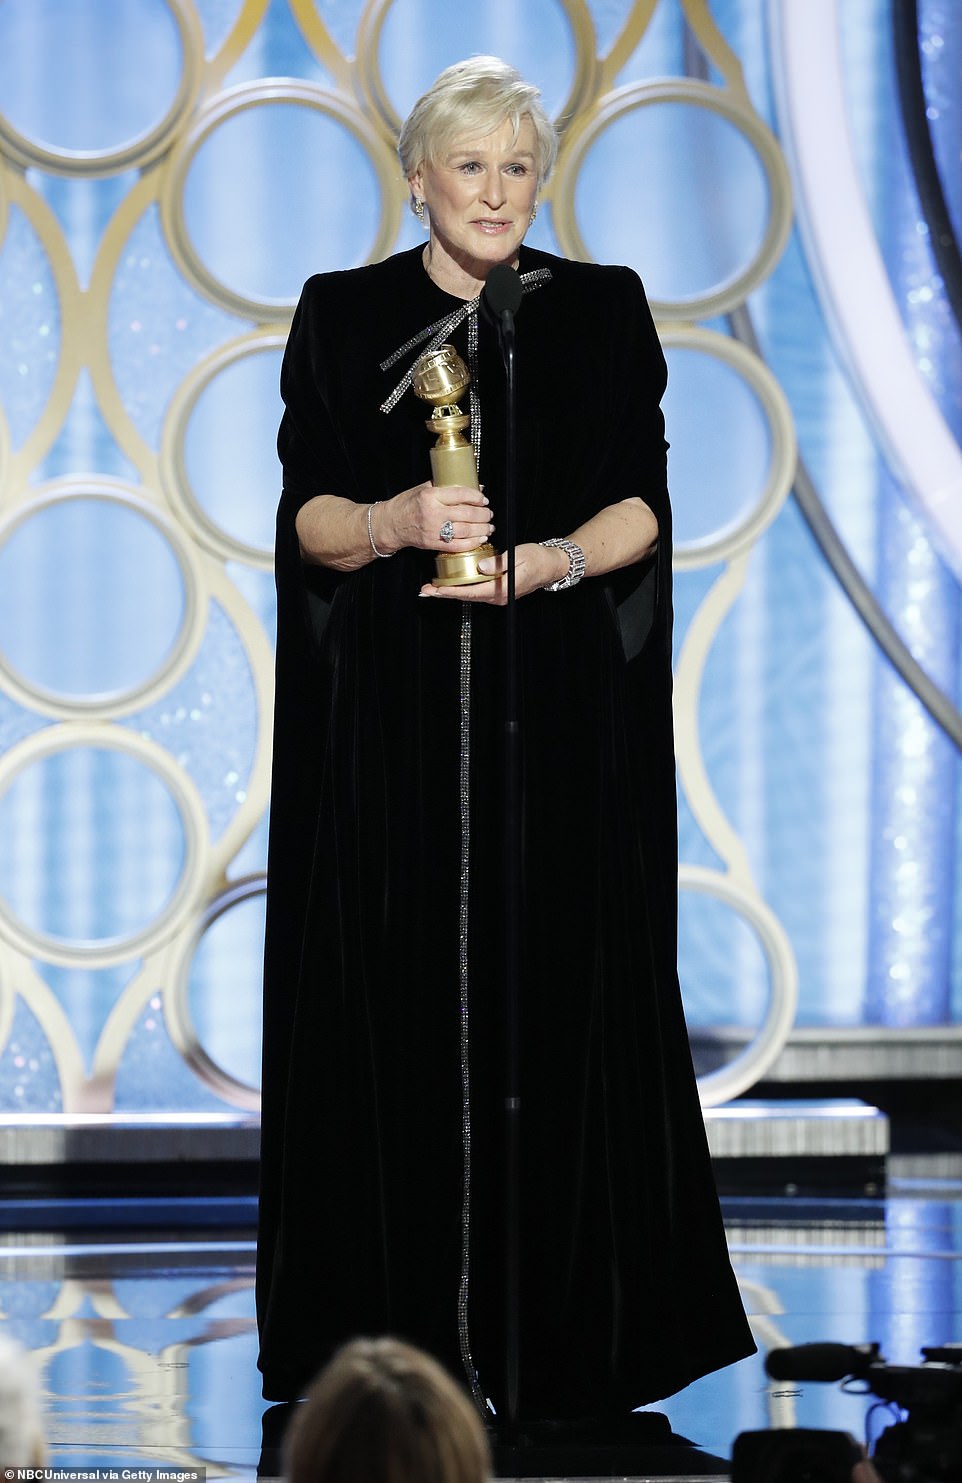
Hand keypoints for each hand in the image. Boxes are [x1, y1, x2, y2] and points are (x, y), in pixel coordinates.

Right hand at [381, 481, 493, 553]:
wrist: (390, 524)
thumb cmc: (406, 505)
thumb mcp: (422, 488)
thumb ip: (445, 487)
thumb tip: (470, 486)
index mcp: (430, 495)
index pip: (460, 494)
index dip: (476, 497)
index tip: (484, 499)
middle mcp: (432, 513)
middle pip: (466, 513)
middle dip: (483, 514)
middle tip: (489, 514)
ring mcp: (433, 530)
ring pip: (465, 530)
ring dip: (481, 529)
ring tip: (488, 527)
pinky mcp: (432, 543)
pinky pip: (457, 545)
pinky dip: (471, 543)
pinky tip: (479, 539)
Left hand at [419, 542, 567, 603]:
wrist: (552, 565)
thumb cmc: (537, 558)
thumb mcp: (518, 555)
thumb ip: (498, 563)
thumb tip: (480, 566)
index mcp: (501, 590)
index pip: (469, 592)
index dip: (449, 591)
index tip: (433, 589)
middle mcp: (497, 597)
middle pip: (466, 596)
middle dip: (444, 593)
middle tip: (424, 590)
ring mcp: (498, 595)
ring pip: (470, 594)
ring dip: (451, 591)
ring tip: (433, 587)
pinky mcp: (498, 590)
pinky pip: (477, 590)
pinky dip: (462, 587)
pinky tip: (452, 582)